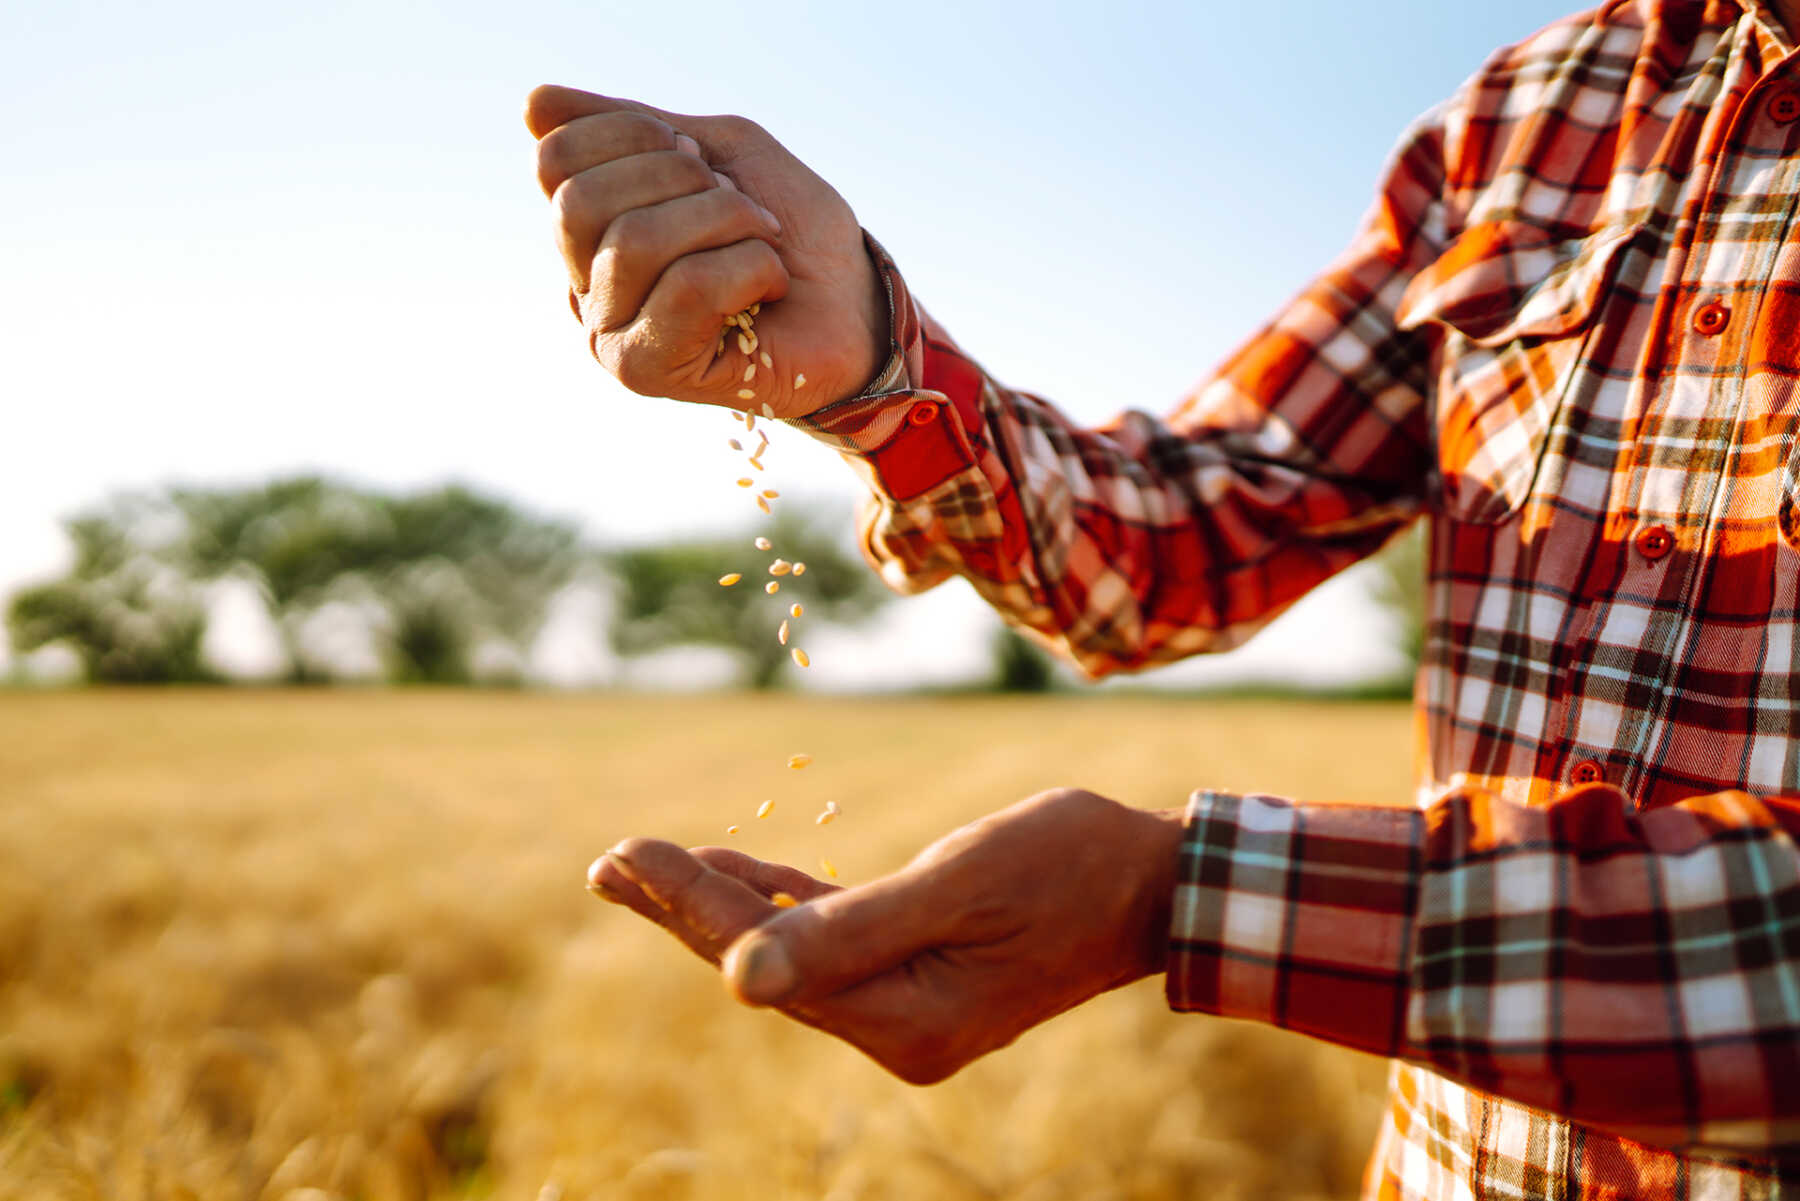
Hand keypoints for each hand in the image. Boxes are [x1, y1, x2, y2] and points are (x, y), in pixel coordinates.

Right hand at [525, 84, 889, 417]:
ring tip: (764, 243)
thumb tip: (533, 103)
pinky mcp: (645, 372)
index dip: (635, 134)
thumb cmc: (793, 232)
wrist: (857, 305)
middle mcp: (583, 283)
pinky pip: (686, 289)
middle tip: (740, 204)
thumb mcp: (720, 150)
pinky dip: (749, 268)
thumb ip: (633, 126)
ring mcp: (608, 333)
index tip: (701, 157)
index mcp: (591, 227)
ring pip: (635, 241)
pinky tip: (770, 288)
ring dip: (726, 221)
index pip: (557, 159)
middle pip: (580, 201)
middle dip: (681, 178)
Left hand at [587, 788, 1185, 1083]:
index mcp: (904, 1019)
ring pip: (787, 950)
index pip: (767, 960)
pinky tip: (732, 870)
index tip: (624, 854)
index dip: (690, 906)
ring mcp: (908, 1006)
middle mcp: (897, 1028)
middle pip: (764, 963)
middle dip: (684, 909)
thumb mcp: (960, 884)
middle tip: (608, 860)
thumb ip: (850, 930)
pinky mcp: (918, 975)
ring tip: (641, 864)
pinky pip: (828, 940)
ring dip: (719, 904)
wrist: (1153, 886)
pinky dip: (778, 903)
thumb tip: (741, 982)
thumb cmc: (1069, 866)